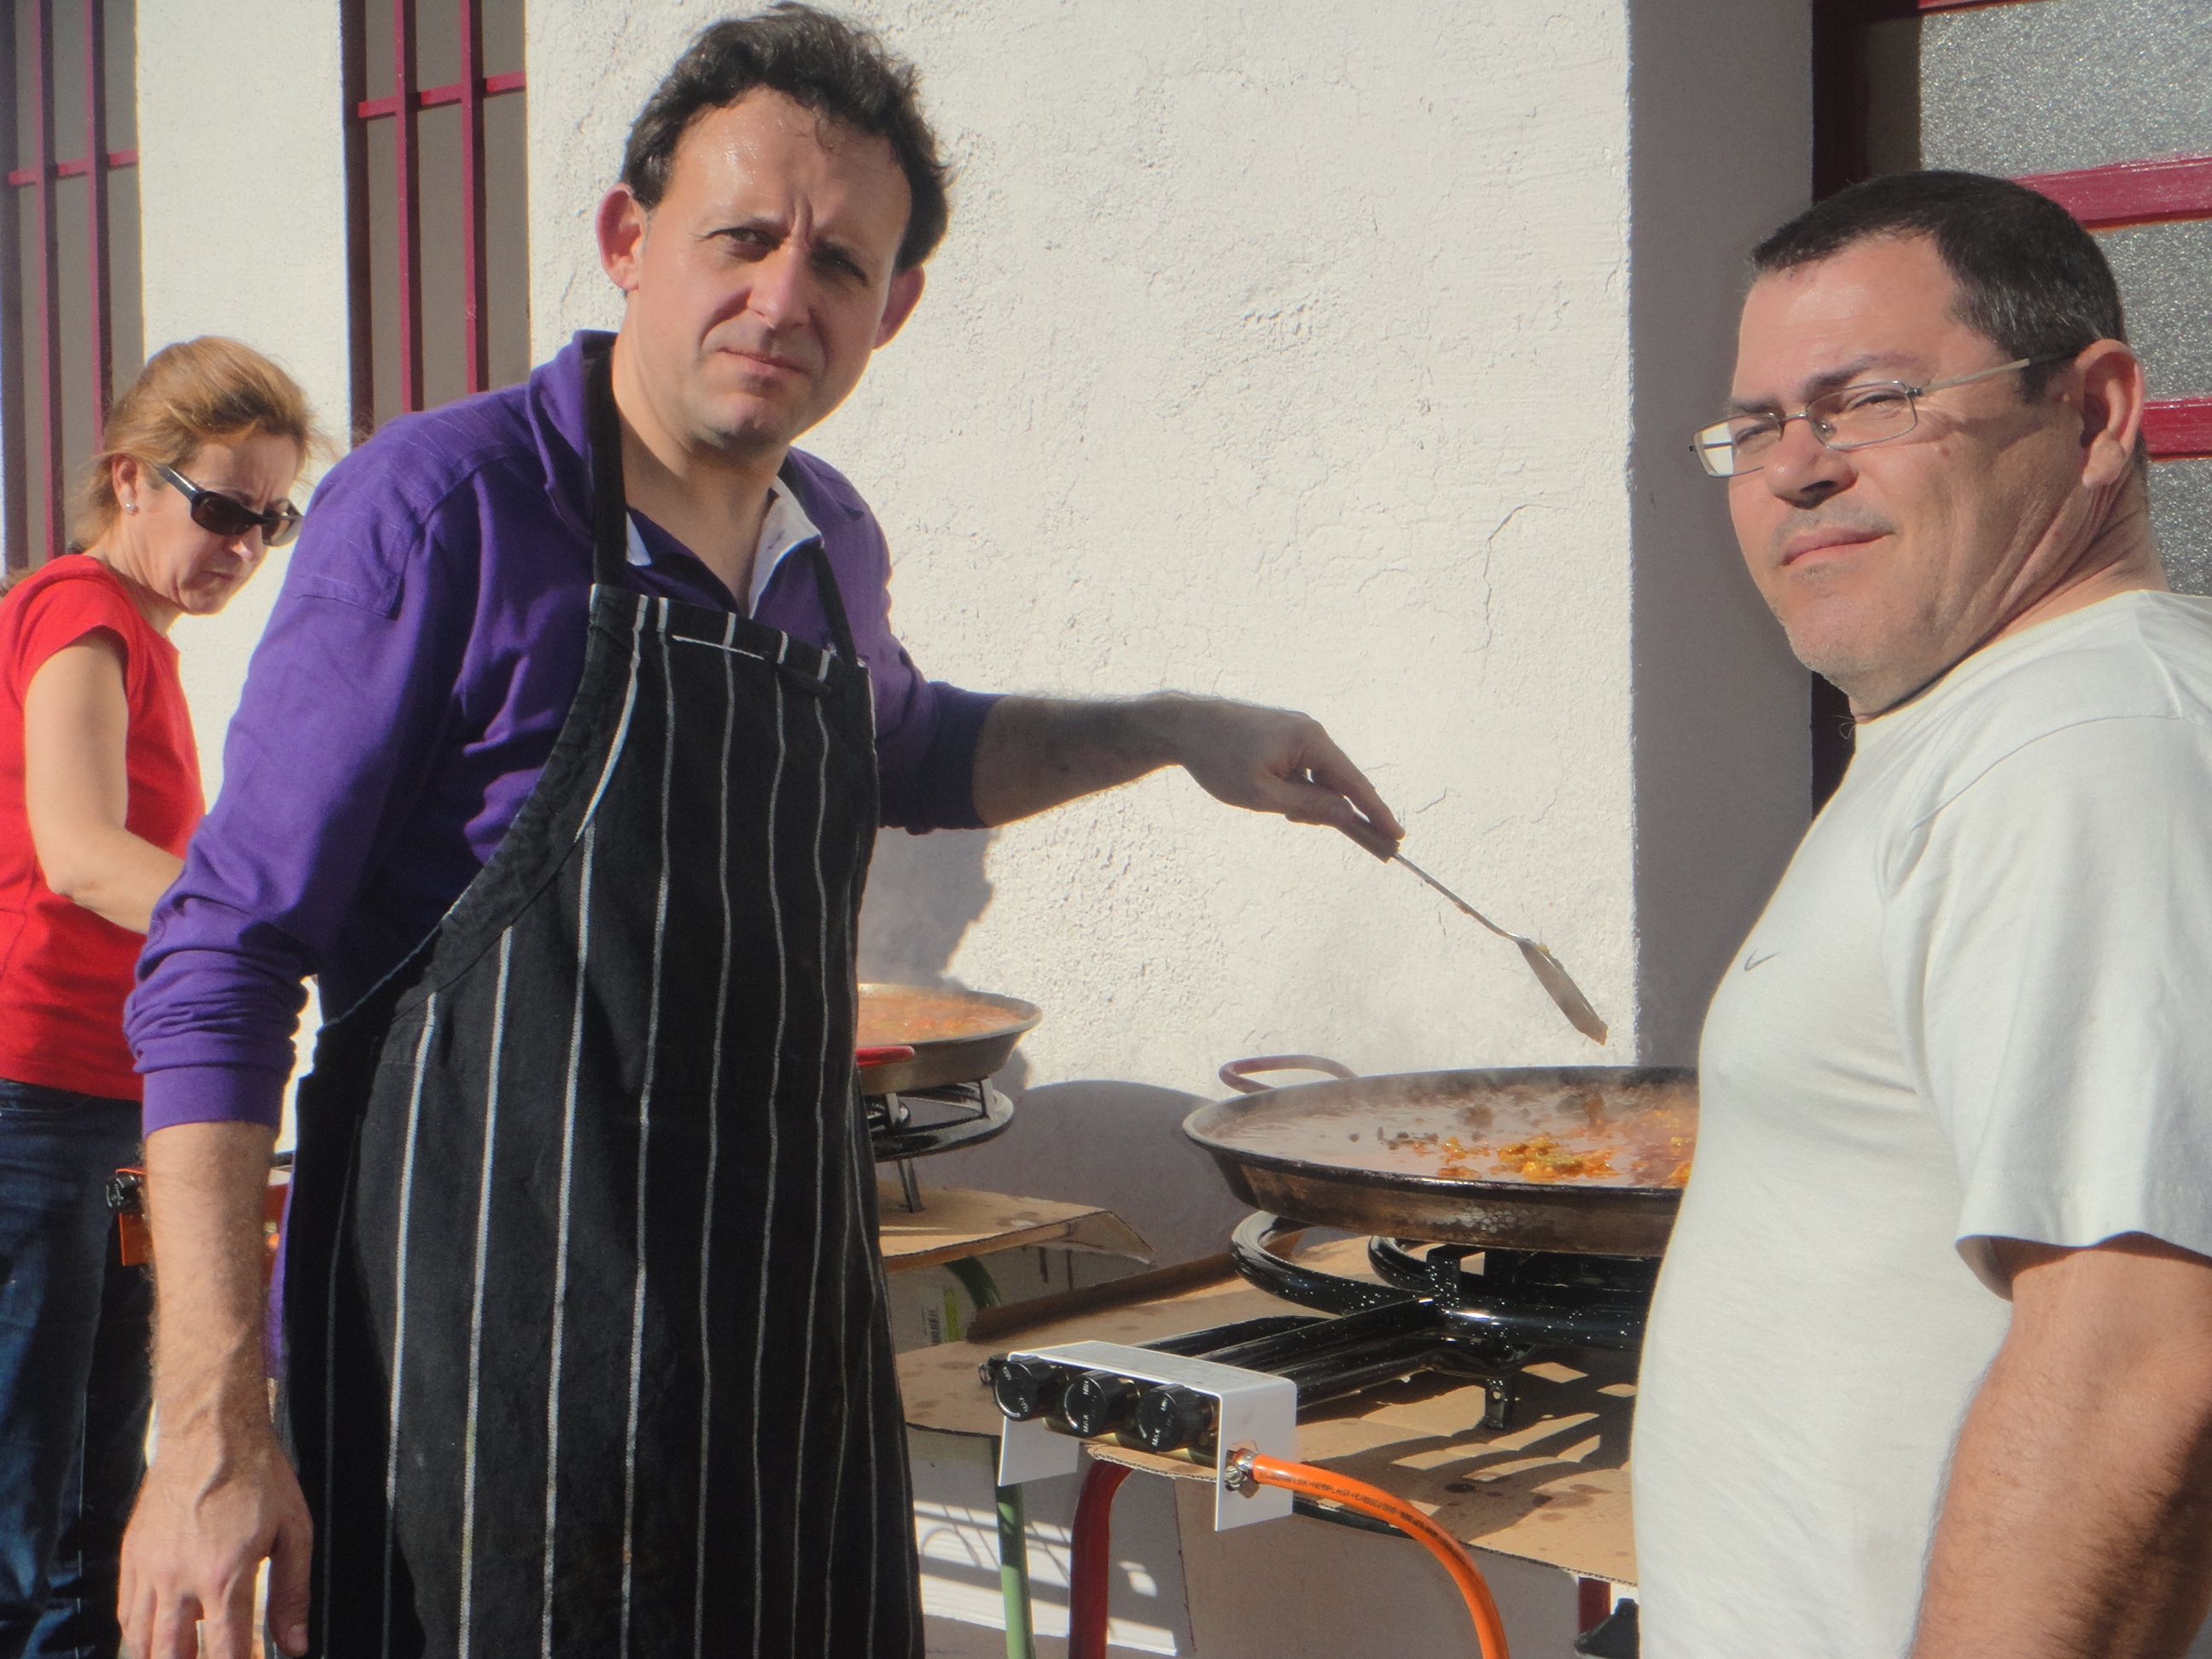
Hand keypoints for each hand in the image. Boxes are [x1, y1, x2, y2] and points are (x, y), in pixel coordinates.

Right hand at [120, 1424, 312, 1658]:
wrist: (210, 1433)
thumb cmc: (257, 1476)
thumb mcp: (294, 1531)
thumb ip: (292, 1593)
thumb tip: (296, 1645)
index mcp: (224, 1577)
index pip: (225, 1652)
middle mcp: (179, 1581)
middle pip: (172, 1656)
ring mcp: (149, 1570)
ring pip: (142, 1641)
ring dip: (161, 1657)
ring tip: (182, 1656)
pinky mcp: (131, 1557)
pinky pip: (125, 1613)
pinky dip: (139, 1634)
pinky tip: (155, 1637)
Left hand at [1144, 694, 1404, 857]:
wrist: (1183, 725)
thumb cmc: (1218, 760)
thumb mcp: (1261, 794)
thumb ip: (1308, 806)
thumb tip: (1346, 815)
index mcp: (1311, 740)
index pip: (1354, 783)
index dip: (1376, 813)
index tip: (1397, 836)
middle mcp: (1310, 730)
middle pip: (1338, 781)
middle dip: (1332, 810)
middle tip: (1321, 829)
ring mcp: (1298, 730)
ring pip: (1318, 777)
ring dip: (1308, 800)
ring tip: (1279, 809)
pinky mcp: (1285, 735)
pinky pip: (1303, 768)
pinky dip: (1297, 788)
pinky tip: (1276, 797)